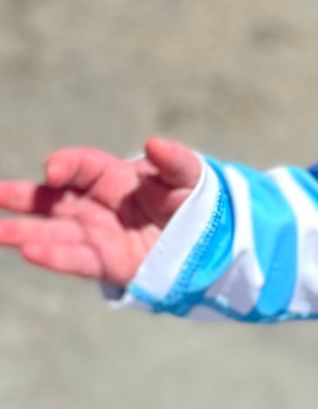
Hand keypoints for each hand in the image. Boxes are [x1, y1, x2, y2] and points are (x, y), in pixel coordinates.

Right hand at [0, 138, 201, 289]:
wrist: (208, 240)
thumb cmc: (192, 201)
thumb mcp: (189, 176)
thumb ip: (174, 161)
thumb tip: (154, 144)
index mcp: (109, 177)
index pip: (78, 165)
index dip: (64, 165)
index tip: (54, 172)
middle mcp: (94, 206)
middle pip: (49, 200)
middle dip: (18, 196)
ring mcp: (97, 235)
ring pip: (53, 233)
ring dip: (23, 232)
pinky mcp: (107, 264)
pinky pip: (76, 261)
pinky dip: (54, 257)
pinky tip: (29, 252)